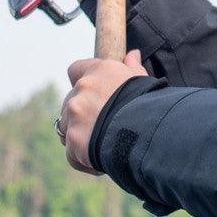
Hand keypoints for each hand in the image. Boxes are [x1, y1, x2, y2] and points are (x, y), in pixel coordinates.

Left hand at [58, 49, 148, 172]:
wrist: (148, 129)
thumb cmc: (149, 102)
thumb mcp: (143, 81)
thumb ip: (132, 67)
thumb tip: (132, 54)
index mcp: (98, 71)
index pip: (75, 69)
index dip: (81, 81)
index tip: (92, 92)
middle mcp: (82, 90)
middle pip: (71, 102)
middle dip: (82, 114)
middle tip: (103, 125)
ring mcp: (74, 115)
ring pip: (67, 127)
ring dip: (80, 135)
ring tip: (104, 144)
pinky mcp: (73, 140)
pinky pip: (72, 153)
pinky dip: (83, 159)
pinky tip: (101, 162)